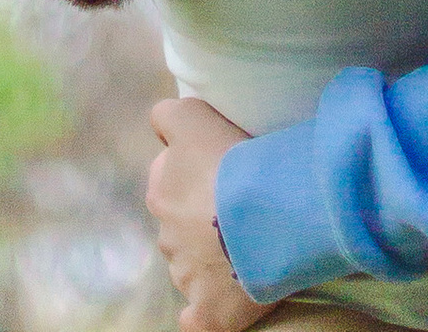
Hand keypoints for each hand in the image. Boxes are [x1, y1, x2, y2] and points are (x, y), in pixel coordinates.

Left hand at [147, 97, 262, 331]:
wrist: (266, 211)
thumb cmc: (234, 161)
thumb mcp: (193, 116)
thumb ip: (169, 117)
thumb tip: (160, 125)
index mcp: (161, 193)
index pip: (166, 183)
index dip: (192, 177)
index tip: (218, 175)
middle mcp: (167, 236)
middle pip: (179, 227)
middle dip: (199, 222)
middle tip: (236, 210)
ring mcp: (186, 276)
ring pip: (190, 268)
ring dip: (210, 261)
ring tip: (246, 248)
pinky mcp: (208, 310)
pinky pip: (198, 320)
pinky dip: (204, 314)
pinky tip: (215, 305)